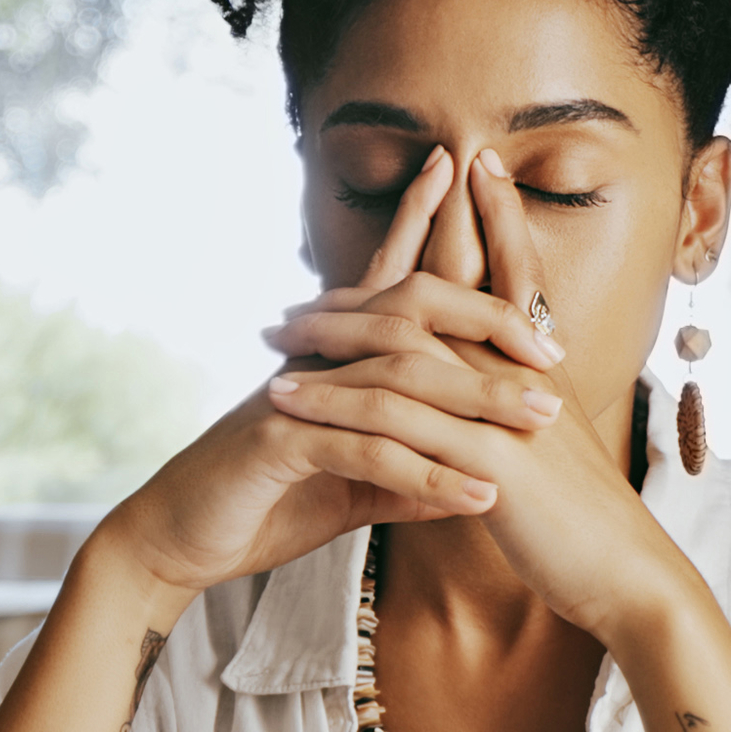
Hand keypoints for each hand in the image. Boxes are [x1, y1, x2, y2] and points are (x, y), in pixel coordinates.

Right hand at [89, 148, 569, 605]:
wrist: (176, 541)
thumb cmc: (260, 505)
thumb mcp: (353, 489)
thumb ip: (410, 474)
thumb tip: (476, 477)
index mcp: (334, 359)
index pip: (393, 287)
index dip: (428, 231)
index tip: (472, 190)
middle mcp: (316, 359)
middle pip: (411, 313)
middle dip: (486, 323)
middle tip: (554, 353)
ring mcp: (297, 394)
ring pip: (400, 381)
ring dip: (475, 401)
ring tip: (539, 423)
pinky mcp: (277, 441)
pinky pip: (367, 449)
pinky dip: (427, 472)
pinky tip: (477, 494)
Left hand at [256, 148, 709, 645]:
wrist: (628, 576)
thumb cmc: (591, 527)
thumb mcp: (557, 458)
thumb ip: (527, 417)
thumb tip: (503, 400)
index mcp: (545, 369)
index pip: (516, 274)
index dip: (496, 218)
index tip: (468, 165)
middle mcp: (524, 375)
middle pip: (443, 296)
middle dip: (370, 284)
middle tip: (301, 295)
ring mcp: (506, 412)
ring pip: (404, 352)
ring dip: (332, 339)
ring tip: (274, 339)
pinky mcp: (485, 460)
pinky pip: (393, 418)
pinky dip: (334, 400)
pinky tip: (285, 401)